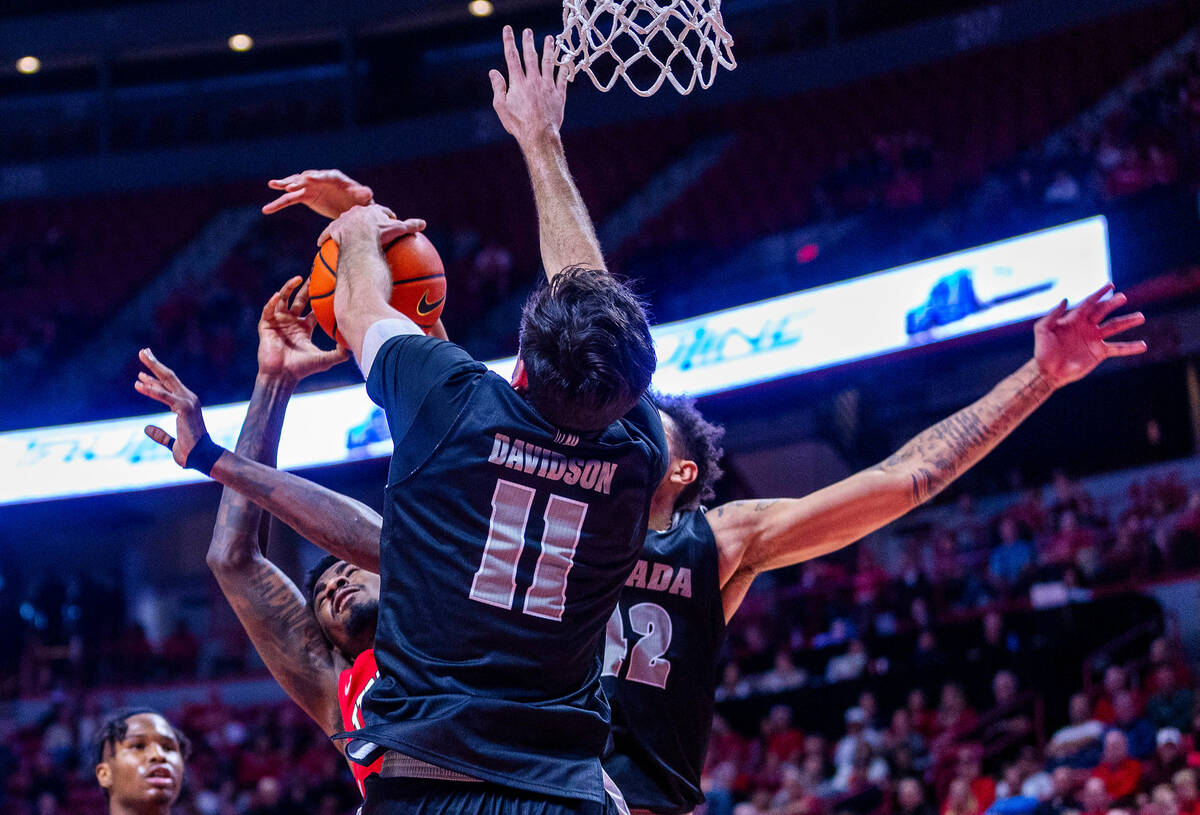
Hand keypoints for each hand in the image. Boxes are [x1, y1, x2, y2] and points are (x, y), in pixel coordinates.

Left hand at [134, 348, 207, 466]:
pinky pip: (164, 396)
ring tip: (142, 355)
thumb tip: (147, 429)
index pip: (169, 386)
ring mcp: (188, 401)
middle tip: (143, 351)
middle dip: (154, 363)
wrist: (202, 458)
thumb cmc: (190, 452)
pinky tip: (138, 384)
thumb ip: (160, 435)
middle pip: (168, 376)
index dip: (155, 377)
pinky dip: (151, 389)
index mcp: (187, 405)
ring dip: (153, 367)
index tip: (142, 371)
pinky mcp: (184, 407)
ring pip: (167, 380)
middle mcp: (189, 399)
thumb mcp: (172, 442)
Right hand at [258, 276, 349, 382]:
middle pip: (299, 299)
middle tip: (314, 273)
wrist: (282, 376)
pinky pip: (268, 310)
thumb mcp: (325, 360)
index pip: (313, 309)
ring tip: (298, 278)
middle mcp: (291, 322)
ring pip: (283, 300)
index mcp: (304, 328)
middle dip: (306, 287)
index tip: (328, 287)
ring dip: (288, 288)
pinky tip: (277, 295)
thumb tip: (355, 345)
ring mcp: (278, 323)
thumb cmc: (302, 369)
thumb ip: (341, 353)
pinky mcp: (266, 326)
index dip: (320, 299)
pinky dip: (272, 302)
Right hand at [263, 170, 373, 218]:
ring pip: (295, 186)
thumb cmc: (359, 200)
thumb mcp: (362, 198)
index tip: (309, 177)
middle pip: (307, 178)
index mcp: (335, 177)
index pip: (325, 175)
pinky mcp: (305, 196)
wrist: (351, 207)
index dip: (317, 176)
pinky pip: (290, 199)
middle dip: (298, 181)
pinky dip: (280, 202)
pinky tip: (268, 208)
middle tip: (288, 185)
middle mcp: (320, 179)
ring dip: (284, 186)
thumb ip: (363, 194)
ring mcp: (310, 187)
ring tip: (272, 184)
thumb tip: (368, 192)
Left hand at [317, 204, 424, 247]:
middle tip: (368, 226)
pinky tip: (320, 243)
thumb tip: (424, 223)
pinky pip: (328, 234)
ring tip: (345, 233)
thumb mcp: (397, 229)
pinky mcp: (333, 229)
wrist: (360, 237)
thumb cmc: (380, 233)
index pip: (382, 211)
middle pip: (362, 214)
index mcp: (373, 210)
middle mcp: (357, 211)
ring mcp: (344, 220)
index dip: (386, 216)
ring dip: (345, 226)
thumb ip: (410, 225)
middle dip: (364, 218)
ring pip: (344, 221)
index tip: (389, 221)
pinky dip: (325, 237)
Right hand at [490, 27, 567, 146]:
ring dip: (548, 50)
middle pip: (530, 56)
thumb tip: (493, 72)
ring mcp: (548, 87)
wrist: (539, 136)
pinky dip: (564, 69)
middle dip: (528, 42)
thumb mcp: (501, 107)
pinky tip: (565, 61)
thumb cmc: (518, 124)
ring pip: (548, 63)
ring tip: (549, 38)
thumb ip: (498, 87)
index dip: (509, 41)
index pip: (512, 57)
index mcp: (518, 83)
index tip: (508, 30)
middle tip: (527, 31)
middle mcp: (534, 81)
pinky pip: (562, 78)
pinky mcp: (559, 95)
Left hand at [1034, 283, 1146, 388]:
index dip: (1099, 293)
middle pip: (1103, 311)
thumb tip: (1066, 299)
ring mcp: (1094, 339)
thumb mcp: (1042, 329)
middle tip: (1122, 297)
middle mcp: (1087, 327)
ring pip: (1114, 327)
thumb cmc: (1043, 350)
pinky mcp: (1099, 353)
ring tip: (1140, 317)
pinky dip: (1130, 347)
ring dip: (1128, 321)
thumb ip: (1053, 314)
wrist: (1047, 371)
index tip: (1110, 285)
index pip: (1089, 303)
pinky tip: (1144, 346)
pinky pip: (1118, 348)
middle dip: (1113, 303)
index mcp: (1074, 319)